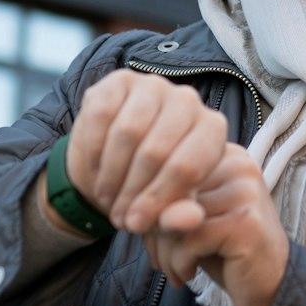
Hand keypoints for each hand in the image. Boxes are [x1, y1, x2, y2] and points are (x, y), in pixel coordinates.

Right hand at [66, 70, 228, 233]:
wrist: (118, 161)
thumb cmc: (153, 185)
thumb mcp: (168, 208)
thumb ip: (181, 215)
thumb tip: (190, 220)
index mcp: (212, 129)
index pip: (187, 167)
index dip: (158, 201)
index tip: (137, 226)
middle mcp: (188, 99)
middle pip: (155, 151)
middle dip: (132, 192)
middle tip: (119, 217)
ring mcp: (154, 85)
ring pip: (127, 133)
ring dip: (111, 175)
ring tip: (107, 199)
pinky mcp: (119, 80)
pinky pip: (101, 116)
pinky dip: (93, 152)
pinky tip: (95, 172)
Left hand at [144, 144, 289, 305]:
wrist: (271, 286)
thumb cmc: (225, 250)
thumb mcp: (189, 222)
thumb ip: (163, 207)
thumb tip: (134, 213)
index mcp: (224, 154)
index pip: (167, 169)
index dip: (148, 204)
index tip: (148, 235)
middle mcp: (238, 165)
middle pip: (170, 191)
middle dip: (154, 232)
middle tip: (160, 260)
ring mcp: (245, 192)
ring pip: (175, 217)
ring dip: (165, 253)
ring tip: (174, 270)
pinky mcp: (245, 223)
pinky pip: (189, 239)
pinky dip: (179, 264)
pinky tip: (188, 275)